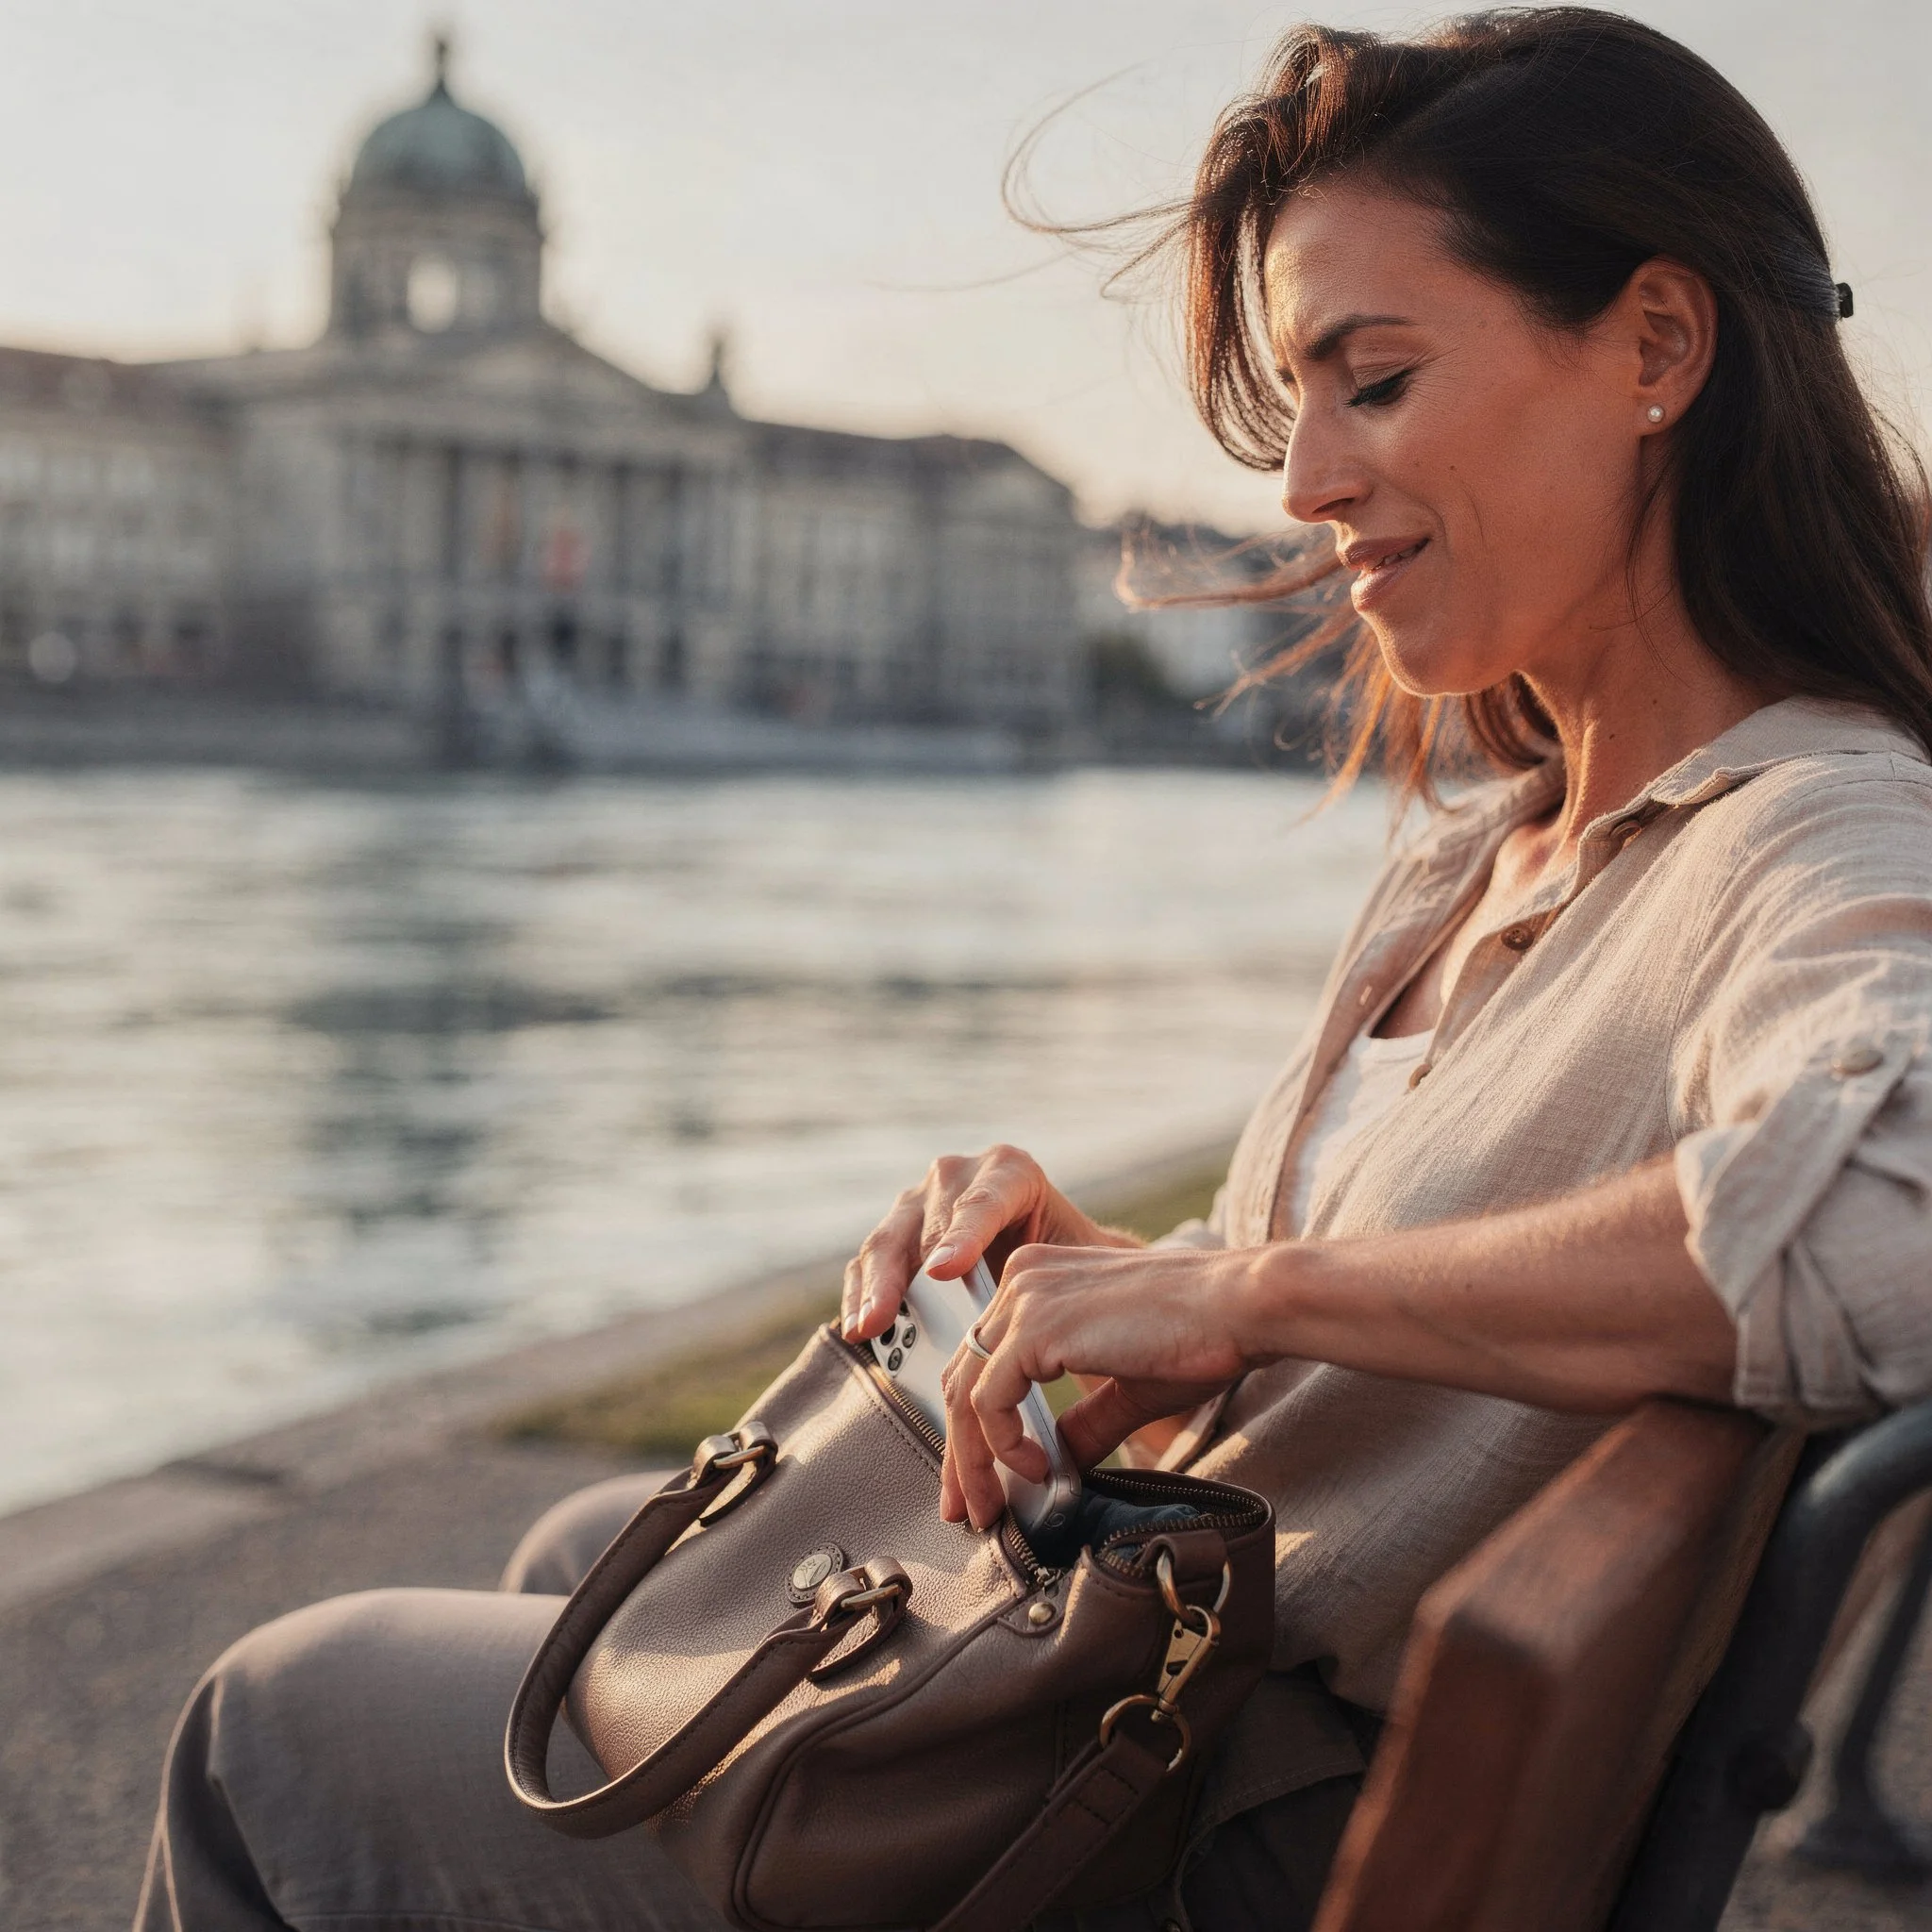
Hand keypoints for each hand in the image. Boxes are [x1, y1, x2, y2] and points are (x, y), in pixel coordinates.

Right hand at [840, 1144, 1134, 1344]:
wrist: (1052, 1260)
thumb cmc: (1075, 1262)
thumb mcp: (1087, 1258)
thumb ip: (1089, 1269)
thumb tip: (1105, 1294)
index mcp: (1010, 1172)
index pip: (984, 1199)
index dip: (963, 1234)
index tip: (945, 1270)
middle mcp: (957, 1177)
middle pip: (924, 1220)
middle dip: (903, 1270)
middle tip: (888, 1312)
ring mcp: (920, 1204)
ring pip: (888, 1240)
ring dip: (873, 1287)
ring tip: (867, 1328)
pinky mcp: (897, 1236)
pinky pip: (869, 1263)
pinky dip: (861, 1295)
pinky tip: (857, 1329)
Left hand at [939, 1243, 1254, 1529]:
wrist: (1240, 1305)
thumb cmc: (1200, 1334)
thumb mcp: (1126, 1386)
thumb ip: (1083, 1422)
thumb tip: (1055, 1467)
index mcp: (1039, 1281)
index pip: (982, 1359)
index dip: (972, 1427)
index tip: (979, 1482)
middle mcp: (1021, 1278)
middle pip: (962, 1376)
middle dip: (961, 1454)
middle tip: (967, 1510)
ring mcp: (1024, 1299)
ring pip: (966, 1392)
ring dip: (973, 1462)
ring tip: (994, 1509)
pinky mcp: (1036, 1326)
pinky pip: (990, 1400)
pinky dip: (1005, 1445)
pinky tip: (1037, 1470)